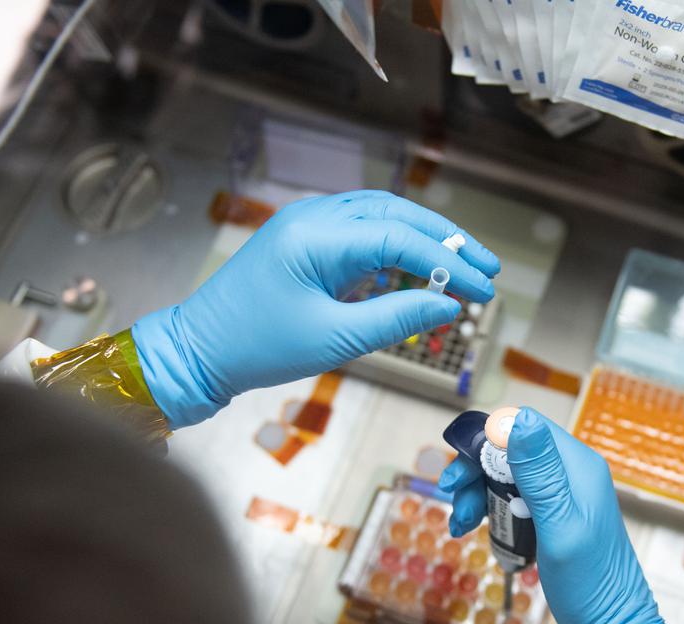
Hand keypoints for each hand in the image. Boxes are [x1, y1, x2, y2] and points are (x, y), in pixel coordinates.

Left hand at [132, 190, 500, 427]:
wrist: (197, 351)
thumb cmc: (257, 347)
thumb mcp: (334, 339)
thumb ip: (397, 318)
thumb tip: (449, 304)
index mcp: (317, 237)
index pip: (402, 237)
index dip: (450, 261)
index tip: (483, 288)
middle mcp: (313, 217)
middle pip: (397, 212)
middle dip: (446, 239)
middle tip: (487, 268)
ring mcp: (306, 224)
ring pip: (381, 216)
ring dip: (423, 238)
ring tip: (461, 267)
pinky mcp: (303, 240)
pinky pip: (360, 231)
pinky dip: (395, 246)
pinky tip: (414, 273)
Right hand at [440, 408, 664, 623]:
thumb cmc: (590, 584)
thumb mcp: (559, 525)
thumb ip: (540, 472)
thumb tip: (516, 419)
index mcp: (576, 466)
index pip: (523, 425)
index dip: (485, 440)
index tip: (459, 472)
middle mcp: (571, 473)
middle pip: (510, 450)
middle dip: (475, 471)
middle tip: (453, 500)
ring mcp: (563, 496)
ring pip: (507, 476)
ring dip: (478, 494)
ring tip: (461, 524)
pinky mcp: (554, 518)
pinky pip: (515, 501)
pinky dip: (492, 512)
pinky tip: (477, 532)